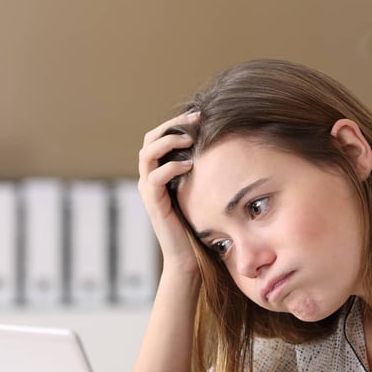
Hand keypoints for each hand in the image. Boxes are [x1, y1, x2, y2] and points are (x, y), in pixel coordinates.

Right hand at [137, 111, 200, 275]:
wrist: (189, 257)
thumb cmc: (198, 225)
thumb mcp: (202, 190)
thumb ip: (203, 170)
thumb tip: (225, 147)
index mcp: (159, 172)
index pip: (158, 136)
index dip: (176, 122)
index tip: (200, 115)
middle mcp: (149, 178)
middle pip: (149, 139)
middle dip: (172, 125)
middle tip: (196, 119)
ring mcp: (149, 191)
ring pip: (147, 153)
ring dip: (168, 141)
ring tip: (190, 138)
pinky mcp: (154, 204)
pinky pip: (155, 177)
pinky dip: (170, 167)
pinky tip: (189, 165)